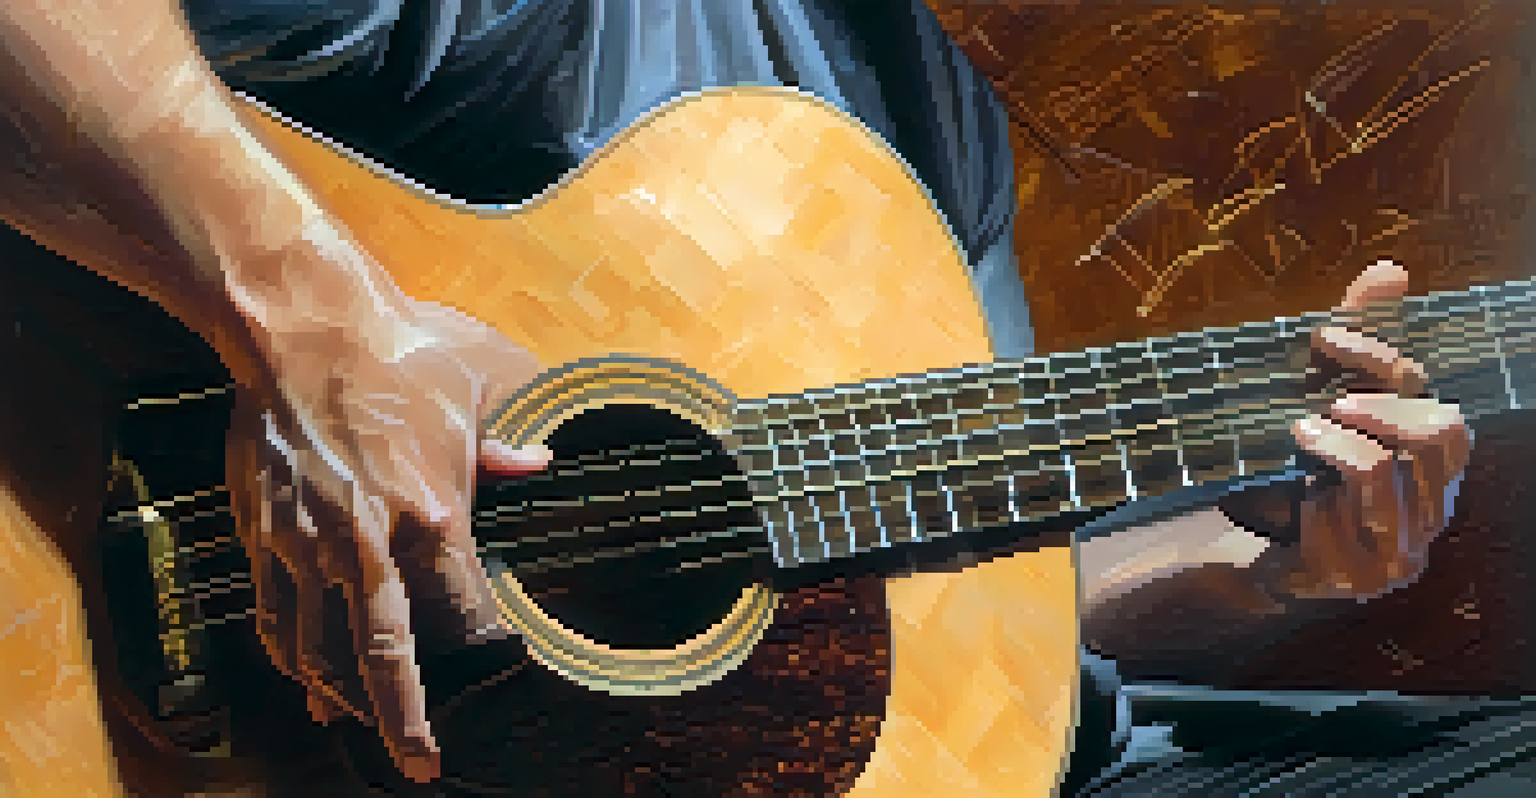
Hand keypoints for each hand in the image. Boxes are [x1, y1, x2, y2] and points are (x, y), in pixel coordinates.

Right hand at [224, 297, 550, 782]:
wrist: (300, 324)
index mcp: (432, 514)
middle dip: (401, 720)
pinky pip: (272, 612)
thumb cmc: (398, 352)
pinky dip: (288, 652)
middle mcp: (368, 544)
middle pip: (381, 657)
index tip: (498, 679)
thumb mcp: (474, 390)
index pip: (462, 613)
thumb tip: (544, 464)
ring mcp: (308, 544)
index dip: (481, 654)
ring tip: (355, 725)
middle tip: (416, 765)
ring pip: (316, 647)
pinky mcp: (264, 531)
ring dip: (338, 694)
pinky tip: (302, 672)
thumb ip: (507, 445)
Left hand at [1225, 259, 1471, 601]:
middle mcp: (1432, 512)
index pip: (1445, 411)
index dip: (1388, 368)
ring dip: (1335, 444)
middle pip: (1435, 438)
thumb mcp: (1325, 396)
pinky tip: (1295, 496)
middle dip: (1376, 408)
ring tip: (1299, 432)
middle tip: (1326, 401)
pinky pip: (1342, 526)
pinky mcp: (1355, 581)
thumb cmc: (1303, 468)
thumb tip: (1390, 269)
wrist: (1256, 551)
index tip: (1326, 341)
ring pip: (1384, 474)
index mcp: (1437, 470)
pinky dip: (1314, 499)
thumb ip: (1360, 337)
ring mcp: (1399, 553)